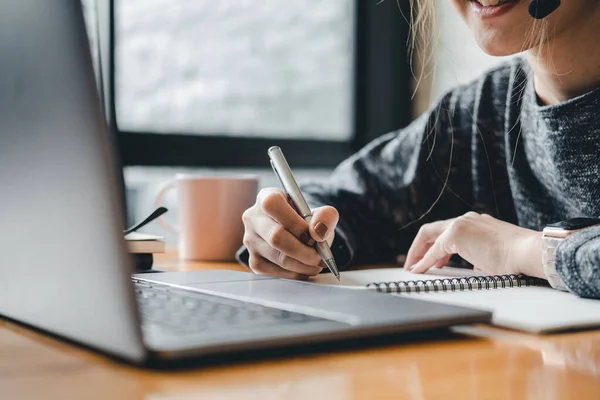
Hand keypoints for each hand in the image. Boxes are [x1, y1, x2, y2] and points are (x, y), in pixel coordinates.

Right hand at [241, 188, 338, 279]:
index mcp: (267, 198)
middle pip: (276, 237)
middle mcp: (253, 218)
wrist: (296, 235)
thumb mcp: (320, 213)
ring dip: (302, 265)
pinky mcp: (254, 261)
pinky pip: (275, 272)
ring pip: (277, 257)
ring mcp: (251, 240)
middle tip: (319, 257)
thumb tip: (318, 233)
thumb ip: (326, 217)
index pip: (273, 206)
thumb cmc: (305, 221)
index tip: (314, 236)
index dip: (295, 223)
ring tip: (316, 264)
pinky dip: (295, 274)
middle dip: (303, 251)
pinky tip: (305, 269)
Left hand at [404, 212, 543, 277]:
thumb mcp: (493, 254)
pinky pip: (434, 250)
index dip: (435, 246)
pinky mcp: (456, 234)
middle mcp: (466, 219)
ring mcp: (460, 224)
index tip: (432, 260)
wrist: (527, 252)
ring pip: (429, 235)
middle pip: (433, 230)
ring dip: (418, 252)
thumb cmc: (517, 257)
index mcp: (476, 222)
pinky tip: (418, 270)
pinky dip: (424, 261)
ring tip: (413, 267)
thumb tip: (473, 264)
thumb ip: (479, 255)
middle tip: (414, 262)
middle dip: (420, 247)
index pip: (448, 231)